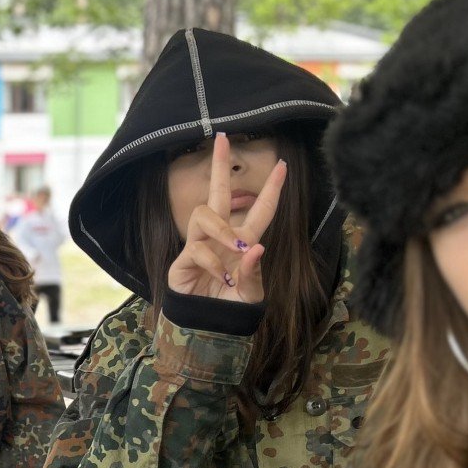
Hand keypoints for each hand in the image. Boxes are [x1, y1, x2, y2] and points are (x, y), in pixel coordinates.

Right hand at [166, 133, 286, 302]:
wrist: (207, 329)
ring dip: (222, 229)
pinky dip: (212, 262)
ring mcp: (200, 244)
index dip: (272, 189)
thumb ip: (253, 274)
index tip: (283, 165)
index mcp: (244, 243)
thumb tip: (255, 248)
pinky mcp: (184, 258)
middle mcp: (221, 237)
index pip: (260, 210)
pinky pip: (198, 248)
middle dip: (220, 165)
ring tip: (233, 250)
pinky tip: (219, 278)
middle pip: (219, 192)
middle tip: (221, 138)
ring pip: (205, 213)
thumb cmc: (230, 309)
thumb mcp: (251, 295)